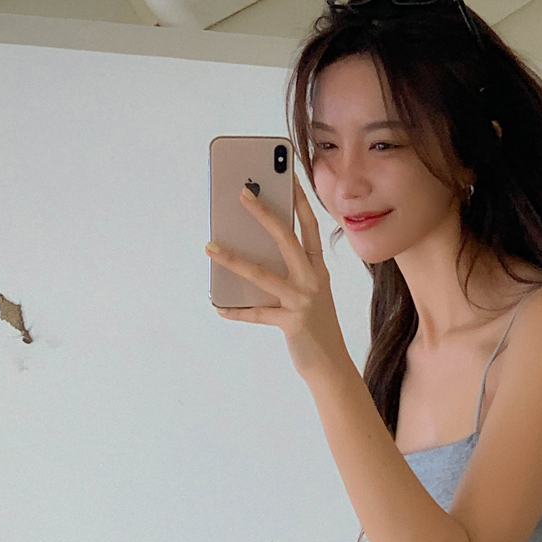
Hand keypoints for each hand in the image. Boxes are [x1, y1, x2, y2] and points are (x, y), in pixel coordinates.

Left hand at [208, 179, 346, 388]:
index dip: (299, 199)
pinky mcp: (291, 322)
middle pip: (286, 238)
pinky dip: (235, 309)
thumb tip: (251, 251)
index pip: (309, 225)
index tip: (288, 175)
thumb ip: (289, 271)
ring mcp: (302, 300)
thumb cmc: (315, 323)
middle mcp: (312, 278)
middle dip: (263, 214)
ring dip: (233, 259)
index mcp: (318, 267)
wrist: (332, 366)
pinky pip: (256, 313)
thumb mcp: (309, 291)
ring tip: (210, 247)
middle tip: (242, 193)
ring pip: (261, 274)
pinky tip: (218, 304)